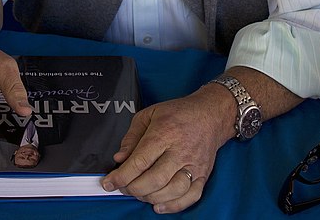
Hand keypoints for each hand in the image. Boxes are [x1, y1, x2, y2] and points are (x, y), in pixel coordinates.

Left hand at [102, 86, 233, 213]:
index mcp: (164, 133)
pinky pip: (190, 197)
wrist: (210, 114)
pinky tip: (158, 204)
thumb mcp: (149, 114)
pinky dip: (173, 206)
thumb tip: (120, 158)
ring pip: (171, 191)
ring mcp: (193, 165)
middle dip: (133, 189)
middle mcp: (180, 151)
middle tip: (124, 187)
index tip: (109, 182)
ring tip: (140, 193)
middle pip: (154, 180)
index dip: (121, 176)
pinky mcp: (203, 175)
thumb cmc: (178, 113)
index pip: (139, 161)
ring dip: (151, 197)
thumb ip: (132, 136)